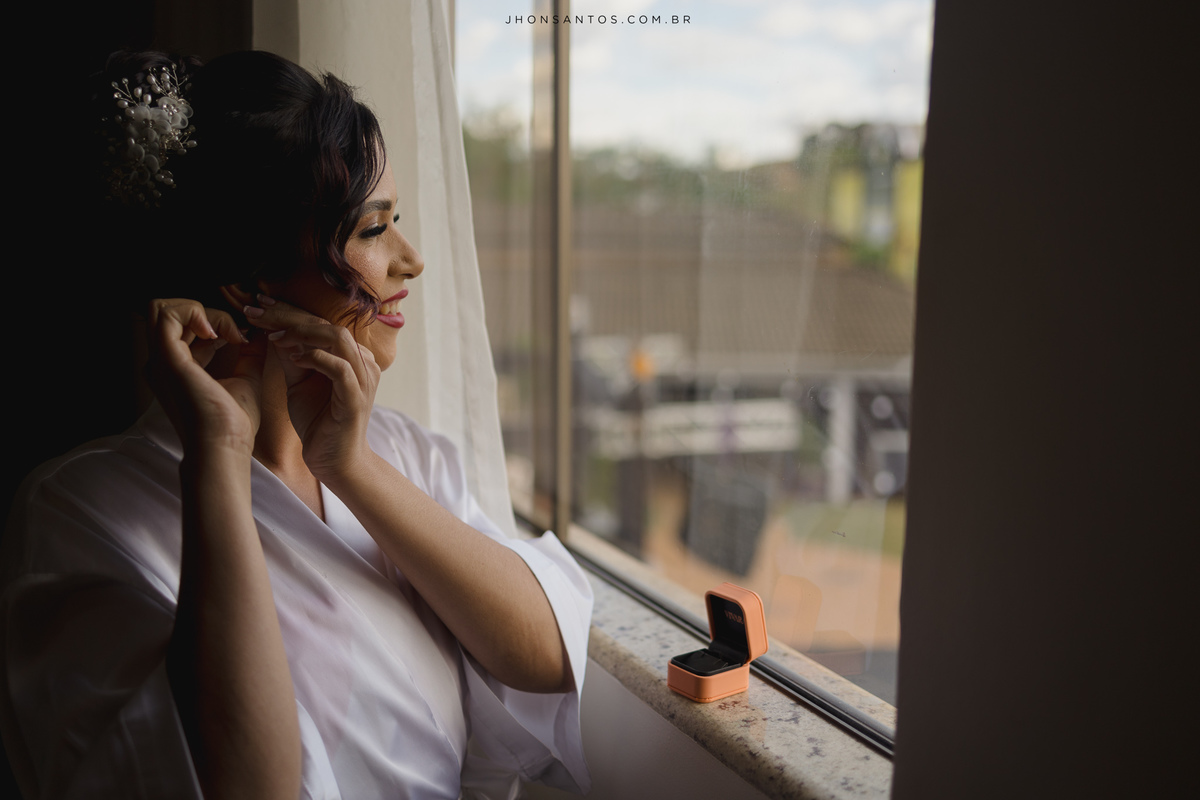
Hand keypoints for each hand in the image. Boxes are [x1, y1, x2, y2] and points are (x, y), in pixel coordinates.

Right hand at [145, 298, 263, 455]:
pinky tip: (220, 333)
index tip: (243, 336)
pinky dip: (196, 312)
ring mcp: (160, 360)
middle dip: (207, 312)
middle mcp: (162, 362)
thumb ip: (248, 353)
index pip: (184, 326)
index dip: (216, 321)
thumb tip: (258, 332)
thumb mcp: (245, 378)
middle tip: (235, 332)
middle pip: (169, 313)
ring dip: (203, 311)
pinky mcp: (167, 359)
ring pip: (164, 308)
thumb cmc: (233, 425)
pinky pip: (168, 315)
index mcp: (176, 367)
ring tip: (228, 333)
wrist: (225, 447)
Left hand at [245, 296, 379, 479]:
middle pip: (328, 324)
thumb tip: (273, 330)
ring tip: (275, 335)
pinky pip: (339, 368)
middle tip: (258, 310)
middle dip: (290, 315)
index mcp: (351, 356)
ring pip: (337, 339)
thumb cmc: (319, 422)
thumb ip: (292, 357)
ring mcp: (363, 379)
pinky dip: (315, 358)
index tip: (258, 304)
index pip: (320, 323)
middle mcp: (362, 362)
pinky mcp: (356, 398)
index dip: (289, 311)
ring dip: (303, 333)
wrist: (335, 461)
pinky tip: (292, 358)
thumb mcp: (299, 382)